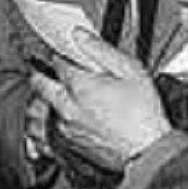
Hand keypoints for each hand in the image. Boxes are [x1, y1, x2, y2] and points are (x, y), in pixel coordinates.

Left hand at [30, 29, 170, 170]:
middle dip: (39, 72)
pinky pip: (48, 127)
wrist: (148, 153)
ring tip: (50, 90)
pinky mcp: (69, 144)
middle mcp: (67, 106)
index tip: (61, 51)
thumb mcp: (130, 70)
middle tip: (43, 67)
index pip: (57, 61)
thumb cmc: (144, 115)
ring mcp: (66, 127)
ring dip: (43, 96)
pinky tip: (61, 115)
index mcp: (80, 86)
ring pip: (41, 107)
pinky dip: (50, 118)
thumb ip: (101, 50)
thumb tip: (80, 35)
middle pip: (39, 84)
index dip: (57, 53)